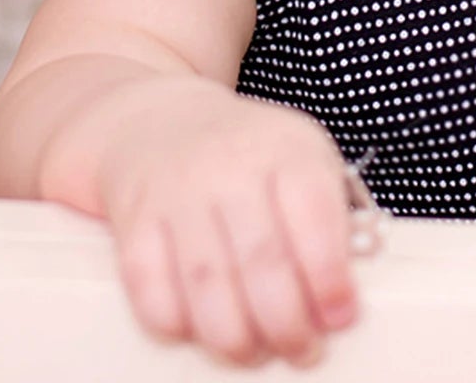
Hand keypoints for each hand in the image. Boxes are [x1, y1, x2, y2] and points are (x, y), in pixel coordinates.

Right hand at [96, 76, 359, 367]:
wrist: (163, 120)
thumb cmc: (251, 156)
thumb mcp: (300, 159)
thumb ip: (328, 220)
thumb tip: (341, 302)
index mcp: (286, 148)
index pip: (313, 213)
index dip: (329, 275)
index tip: (341, 317)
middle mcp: (231, 164)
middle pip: (261, 260)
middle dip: (287, 324)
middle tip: (303, 352)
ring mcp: (178, 192)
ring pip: (206, 285)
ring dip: (236, 339)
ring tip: (255, 355)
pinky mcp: (134, 221)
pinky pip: (150, 290)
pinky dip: (176, 326)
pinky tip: (200, 333)